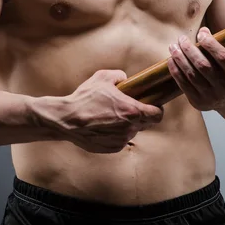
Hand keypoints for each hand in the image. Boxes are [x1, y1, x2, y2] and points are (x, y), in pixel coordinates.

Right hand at [48, 70, 163, 153]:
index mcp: (132, 111)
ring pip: (131, 131)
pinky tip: (102, 125)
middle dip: (140, 115)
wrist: (66, 119)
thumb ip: (119, 76)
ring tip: (109, 116)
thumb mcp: (102, 77)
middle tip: (127, 107)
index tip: (152, 105)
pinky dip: (115, 133)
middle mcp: (129, 128)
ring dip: (126, 124)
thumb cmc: (85, 98)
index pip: (157, 115)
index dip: (157, 109)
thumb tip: (126, 79)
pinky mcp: (111, 148)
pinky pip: (120, 139)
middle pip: (145, 123)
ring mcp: (121, 140)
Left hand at [167, 27, 224, 111]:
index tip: (201, 33)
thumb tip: (203, 30)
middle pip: (203, 65)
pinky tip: (171, 60)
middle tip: (182, 39)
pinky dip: (175, 70)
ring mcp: (211, 97)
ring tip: (173, 47)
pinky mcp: (198, 102)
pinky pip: (183, 84)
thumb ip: (222, 46)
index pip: (223, 57)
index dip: (211, 44)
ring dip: (179, 58)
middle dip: (190, 49)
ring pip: (191, 74)